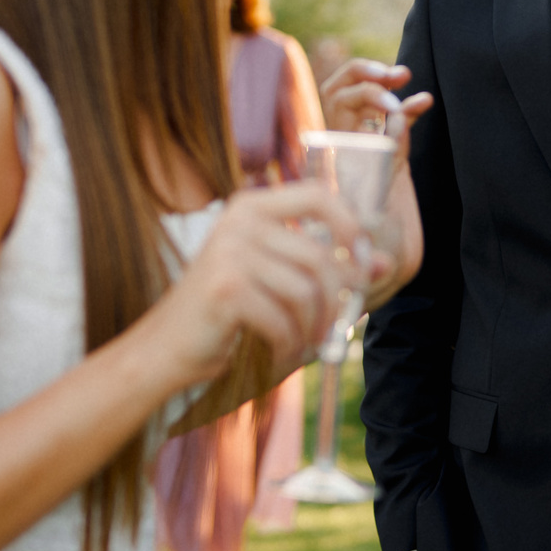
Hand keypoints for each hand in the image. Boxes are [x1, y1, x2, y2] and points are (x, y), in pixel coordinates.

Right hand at [147, 181, 355, 375]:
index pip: (318, 196)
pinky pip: (283, 319)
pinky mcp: (225, 289)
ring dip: (313, 328)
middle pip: (319, 257)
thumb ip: (329, 266)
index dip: (350, 224)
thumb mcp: (277, 280)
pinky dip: (290, 345)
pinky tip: (282, 355)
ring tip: (305, 345)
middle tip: (335, 328)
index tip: (363, 259)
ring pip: (306, 291)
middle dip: (336, 300)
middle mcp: (239, 221)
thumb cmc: (225, 313)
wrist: (165, 348)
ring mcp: (229, 252)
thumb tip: (385, 262)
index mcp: (252, 206)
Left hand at [316, 59, 432, 307]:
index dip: (359, 94)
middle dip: (366, 76)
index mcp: (334, 161)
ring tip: (403, 79)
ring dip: (384, 83)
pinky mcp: (391, 162)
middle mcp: (347, 151)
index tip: (389, 101)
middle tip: (391, 79)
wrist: (376, 278)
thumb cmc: (360, 268)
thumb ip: (372, 244)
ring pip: (367, 101)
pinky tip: (424, 103)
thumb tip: (384, 227)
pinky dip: (409, 109)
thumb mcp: (359, 255)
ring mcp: (368, 153)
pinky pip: (396, 124)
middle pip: (344, 92)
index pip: (335, 106)